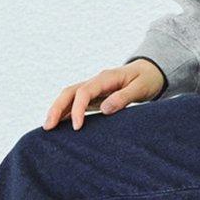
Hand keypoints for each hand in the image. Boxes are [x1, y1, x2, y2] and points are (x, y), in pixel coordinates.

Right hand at [43, 59, 165, 130]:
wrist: (150, 70)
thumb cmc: (147, 79)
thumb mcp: (141, 88)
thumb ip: (124, 97)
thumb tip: (105, 109)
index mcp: (106, 78)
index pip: (84, 91)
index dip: (77, 109)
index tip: (77, 127)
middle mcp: (96, 81)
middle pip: (69, 91)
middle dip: (57, 108)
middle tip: (49, 127)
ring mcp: (93, 88)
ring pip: (69, 96)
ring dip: (57, 110)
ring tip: (48, 129)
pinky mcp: (94, 96)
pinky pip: (75, 102)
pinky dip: (65, 112)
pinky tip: (59, 125)